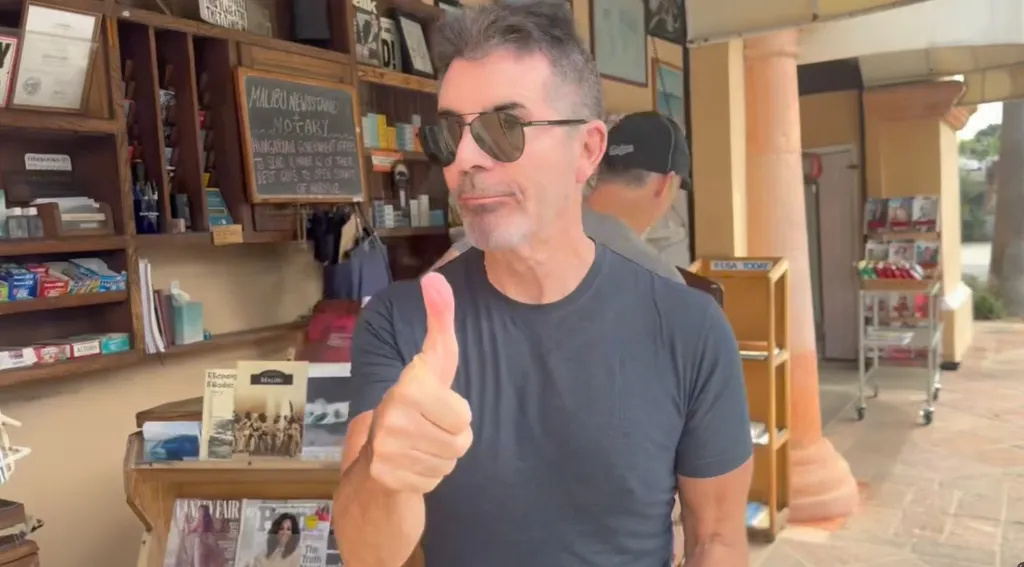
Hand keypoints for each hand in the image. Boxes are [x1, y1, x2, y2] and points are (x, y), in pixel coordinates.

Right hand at [367, 272, 472, 493]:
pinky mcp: (387, 476)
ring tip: (419, 443)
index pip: (463, 414)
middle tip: (428, 427)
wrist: (376, 452)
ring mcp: (387, 448)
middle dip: (451, 437)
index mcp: (408, 385)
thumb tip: (435, 278)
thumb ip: (440, 320)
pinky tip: (410, 462)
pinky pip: (433, 480)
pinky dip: (427, 474)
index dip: (456, 412)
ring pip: (448, 461)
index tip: (432, 402)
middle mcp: (393, 415)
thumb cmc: (416, 399)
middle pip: (461, 441)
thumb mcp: (434, 360)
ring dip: (440, 456)